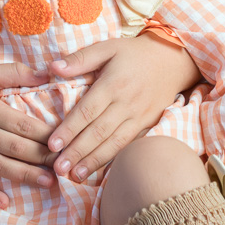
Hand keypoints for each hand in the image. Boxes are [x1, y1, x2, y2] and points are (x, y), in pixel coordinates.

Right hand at [0, 61, 53, 207]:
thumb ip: (16, 72)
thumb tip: (49, 73)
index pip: (25, 125)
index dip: (48, 135)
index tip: (68, 142)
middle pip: (16, 148)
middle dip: (43, 158)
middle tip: (66, 166)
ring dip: (25, 176)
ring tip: (49, 183)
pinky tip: (4, 203)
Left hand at [45, 34, 200, 181]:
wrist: (172, 61)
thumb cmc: (133, 54)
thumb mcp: (107, 47)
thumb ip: (80, 59)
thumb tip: (53, 67)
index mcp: (113, 84)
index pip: (87, 111)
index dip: (69, 129)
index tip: (52, 144)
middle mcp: (126, 104)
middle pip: (99, 132)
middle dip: (77, 152)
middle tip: (58, 168)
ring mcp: (139, 118)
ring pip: (114, 144)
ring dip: (94, 161)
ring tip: (75, 176)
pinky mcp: (148, 126)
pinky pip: (129, 146)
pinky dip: (113, 160)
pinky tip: (99, 171)